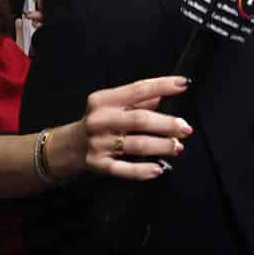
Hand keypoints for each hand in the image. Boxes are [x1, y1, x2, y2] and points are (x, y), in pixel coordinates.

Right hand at [47, 75, 194, 182]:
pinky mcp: (98, 164)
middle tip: (185, 128)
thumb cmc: (98, 123)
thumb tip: (163, 95)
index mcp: (103, 100)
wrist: (68, 147)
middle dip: (166, 124)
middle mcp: (99, 120)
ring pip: (137, 145)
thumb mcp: (112, 106)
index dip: (162, 85)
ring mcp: (98, 143)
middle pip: (140, 120)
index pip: (138, 89)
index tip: (183, 84)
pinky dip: (143, 170)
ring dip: (161, 146)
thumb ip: (137, 101)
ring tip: (177, 147)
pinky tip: (158, 169)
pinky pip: (125, 169)